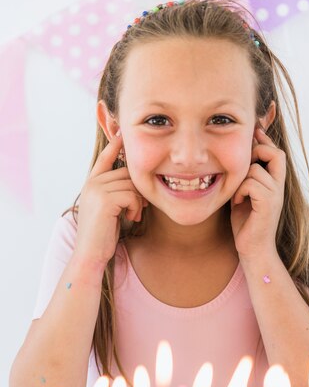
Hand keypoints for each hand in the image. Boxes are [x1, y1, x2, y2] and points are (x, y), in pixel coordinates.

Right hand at [74, 133, 148, 266]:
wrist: (90, 253)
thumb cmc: (103, 235)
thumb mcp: (109, 209)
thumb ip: (116, 192)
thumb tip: (134, 181)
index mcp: (91, 183)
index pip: (105, 158)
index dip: (115, 145)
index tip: (122, 133)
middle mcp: (92, 183)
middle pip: (127, 173)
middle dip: (138, 190)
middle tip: (140, 208)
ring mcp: (97, 189)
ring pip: (131, 184)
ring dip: (139, 201)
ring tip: (134, 215)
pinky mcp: (104, 198)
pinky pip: (132, 195)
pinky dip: (136, 207)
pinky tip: (132, 218)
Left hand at [230, 127, 285, 258]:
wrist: (253, 249)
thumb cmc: (246, 224)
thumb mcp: (244, 195)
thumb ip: (245, 177)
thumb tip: (236, 159)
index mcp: (275, 183)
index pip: (276, 152)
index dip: (264, 141)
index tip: (252, 135)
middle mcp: (279, 187)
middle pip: (276, 153)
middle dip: (257, 152)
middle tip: (242, 166)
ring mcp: (275, 195)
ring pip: (256, 170)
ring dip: (241, 180)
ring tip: (237, 195)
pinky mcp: (268, 204)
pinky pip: (251, 184)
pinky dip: (240, 191)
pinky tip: (237, 203)